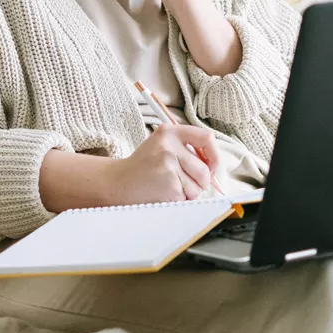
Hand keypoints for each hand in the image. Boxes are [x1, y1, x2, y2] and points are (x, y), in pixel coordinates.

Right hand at [102, 125, 221, 204]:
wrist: (119, 182)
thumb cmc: (143, 166)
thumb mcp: (162, 145)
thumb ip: (187, 149)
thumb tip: (214, 167)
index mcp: (169, 132)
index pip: (206, 137)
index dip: (214, 155)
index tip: (210, 166)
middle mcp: (169, 146)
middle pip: (204, 170)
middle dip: (200, 182)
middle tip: (181, 182)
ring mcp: (168, 166)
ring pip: (198, 187)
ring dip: (189, 193)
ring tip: (169, 186)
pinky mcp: (169, 185)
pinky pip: (188, 198)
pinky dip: (180, 200)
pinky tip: (164, 193)